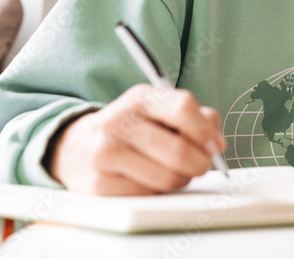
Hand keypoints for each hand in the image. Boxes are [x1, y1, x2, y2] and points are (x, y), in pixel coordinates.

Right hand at [47, 84, 225, 194]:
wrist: (76, 148)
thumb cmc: (131, 129)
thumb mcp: (159, 111)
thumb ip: (196, 118)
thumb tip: (217, 143)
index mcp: (140, 99)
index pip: (183, 108)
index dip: (206, 131)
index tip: (216, 146)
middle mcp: (119, 121)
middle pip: (179, 150)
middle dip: (200, 163)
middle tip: (201, 166)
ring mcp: (105, 153)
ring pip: (167, 177)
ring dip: (180, 180)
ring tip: (173, 172)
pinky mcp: (98, 184)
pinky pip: (147, 194)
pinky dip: (156, 192)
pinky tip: (147, 180)